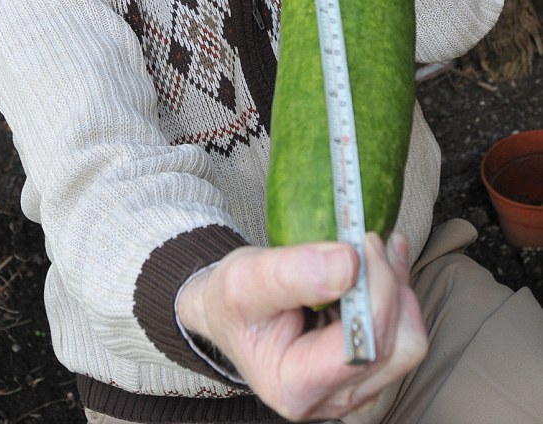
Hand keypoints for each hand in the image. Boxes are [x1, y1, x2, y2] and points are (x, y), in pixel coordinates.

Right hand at [177, 233, 426, 420]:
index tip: (362, 242)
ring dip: (398, 288)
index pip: (365, 344)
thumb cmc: (232, 300)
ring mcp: (353, 389)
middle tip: (367, 238)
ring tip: (376, 248)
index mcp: (297, 385)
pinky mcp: (366, 371)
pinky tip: (379, 261)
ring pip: (407, 342)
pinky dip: (395, 292)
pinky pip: (402, 334)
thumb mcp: (244, 278)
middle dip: (390, 285)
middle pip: (396, 346)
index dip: (376, 291)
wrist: (230, 312)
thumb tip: (348, 264)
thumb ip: (291, 273)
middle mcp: (332, 399)